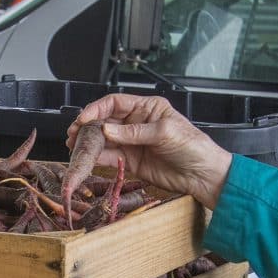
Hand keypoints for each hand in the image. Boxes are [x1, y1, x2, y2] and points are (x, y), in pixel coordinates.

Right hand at [73, 92, 233, 209]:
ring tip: (76, 146)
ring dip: (89, 142)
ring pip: (104, 139)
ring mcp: (132, 142)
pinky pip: (110, 157)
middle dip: (87, 126)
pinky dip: (97, 158)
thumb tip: (107, 129)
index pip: (115, 103)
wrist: (203, 174)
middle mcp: (137, 123)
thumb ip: (134, 132)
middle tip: (74, 133)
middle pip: (105, 120)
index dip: (97, 109)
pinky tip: (89, 158)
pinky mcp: (131, 161)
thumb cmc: (193, 147)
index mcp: (147, 108)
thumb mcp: (164, 133)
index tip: (84, 118)